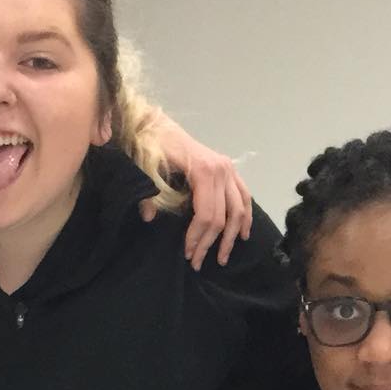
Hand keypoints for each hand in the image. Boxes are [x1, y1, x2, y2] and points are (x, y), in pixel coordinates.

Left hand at [137, 108, 252, 268]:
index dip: (198, 238)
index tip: (188, 254)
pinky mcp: (229, 169)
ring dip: (232, 236)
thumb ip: (147, 194)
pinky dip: (246, 216)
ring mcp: (228, 169)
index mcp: (203, 171)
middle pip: (222, 216)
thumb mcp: (144, 169)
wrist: (157, 126)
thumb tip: (149, 218)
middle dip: (211, 243)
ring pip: (238, 209)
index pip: (206, 214)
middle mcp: (221, 170)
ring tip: (223, 257)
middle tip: (198, 263)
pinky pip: (244, 196)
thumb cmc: (150, 147)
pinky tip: (243, 234)